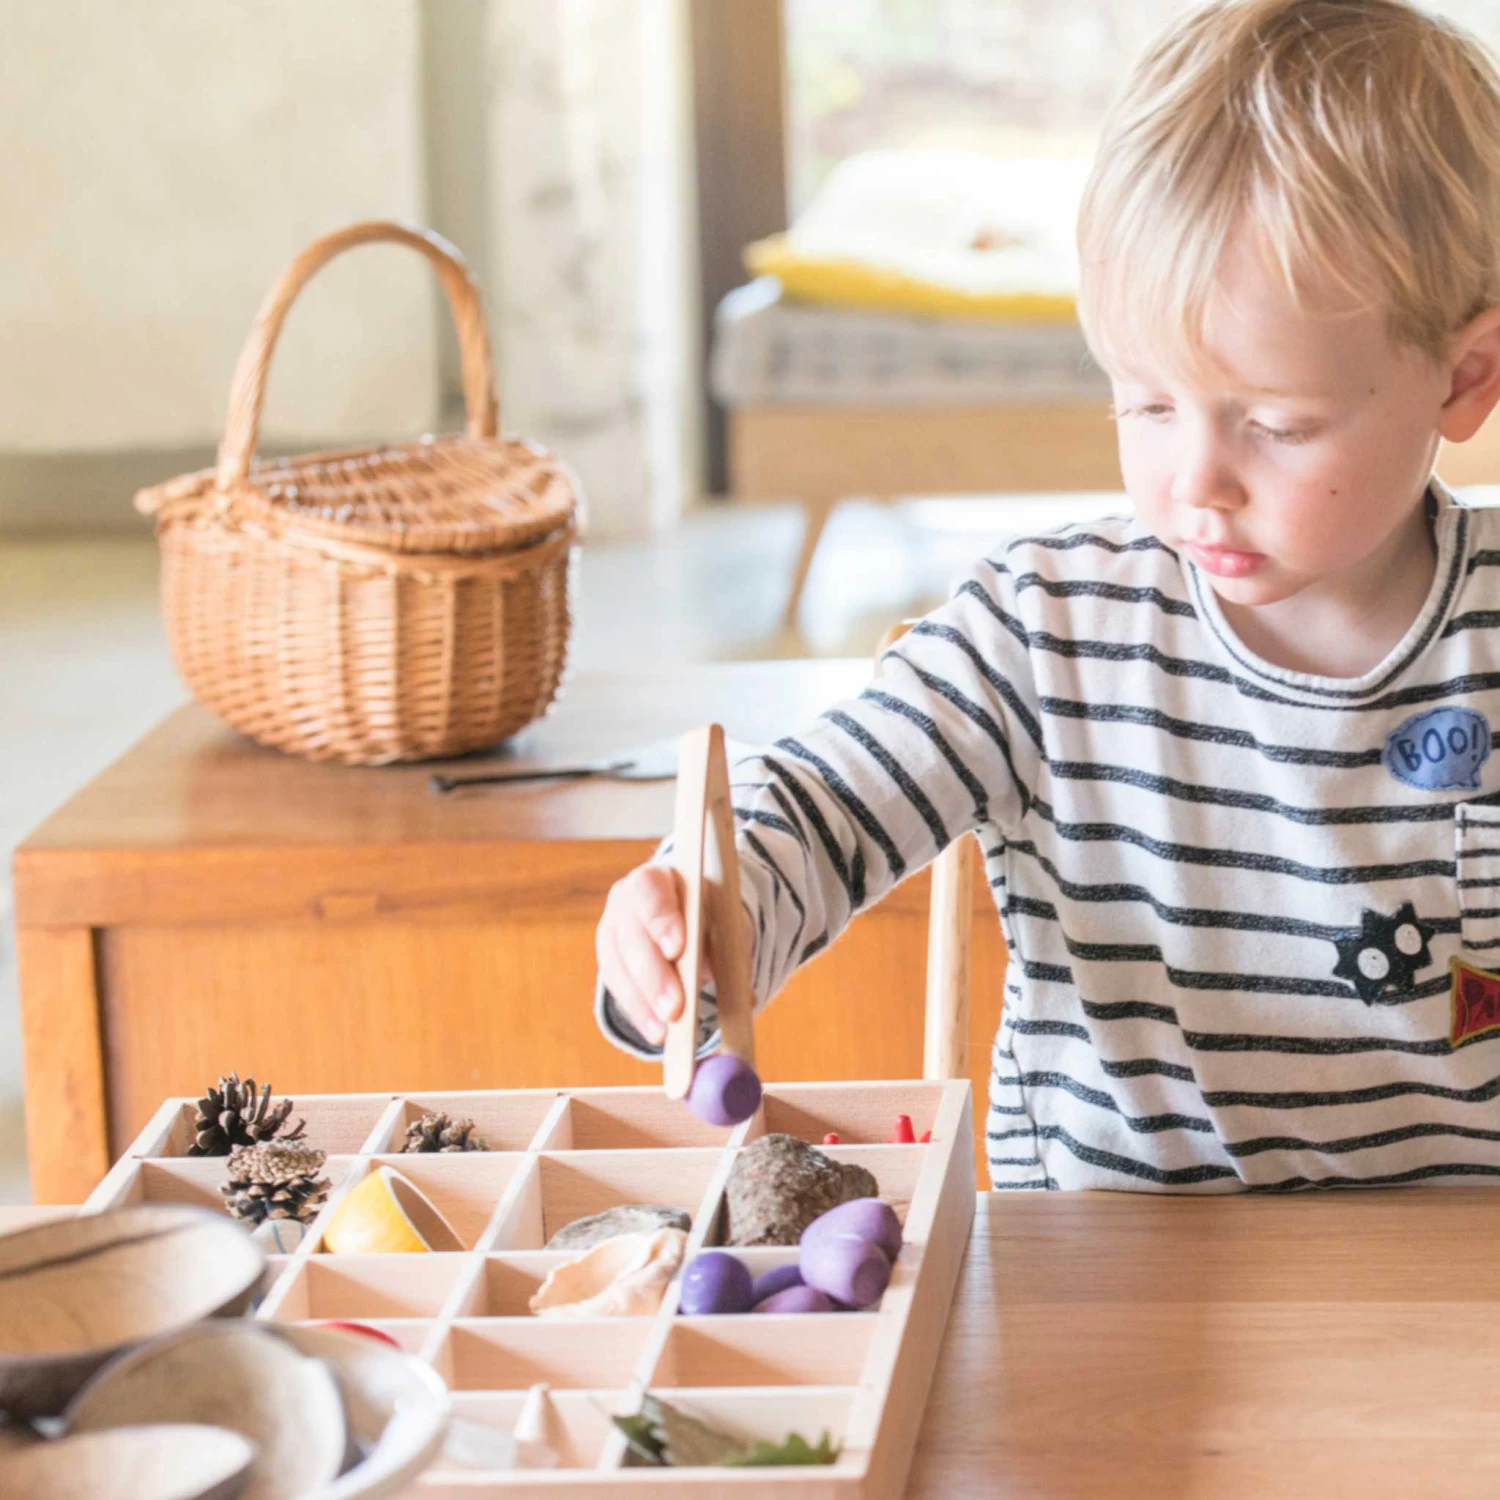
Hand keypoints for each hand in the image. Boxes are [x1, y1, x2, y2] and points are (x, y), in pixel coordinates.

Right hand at [595, 863, 750, 1046]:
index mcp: (660, 877)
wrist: (689, 914)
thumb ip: (728, 947)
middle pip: (632, 935)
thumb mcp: (724, 922)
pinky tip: (657, 1033)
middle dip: (654, 974)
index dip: (660, 919)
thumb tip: (742, 993)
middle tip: (676, 1008)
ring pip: (618, 964)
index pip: (650, 889)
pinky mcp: (610, 960)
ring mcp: (613, 929)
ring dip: (644, 1001)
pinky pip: (618, 988)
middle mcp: (626, 899)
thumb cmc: (710, 917)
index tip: (678, 949)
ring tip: (666, 1031)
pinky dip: (639, 1012)